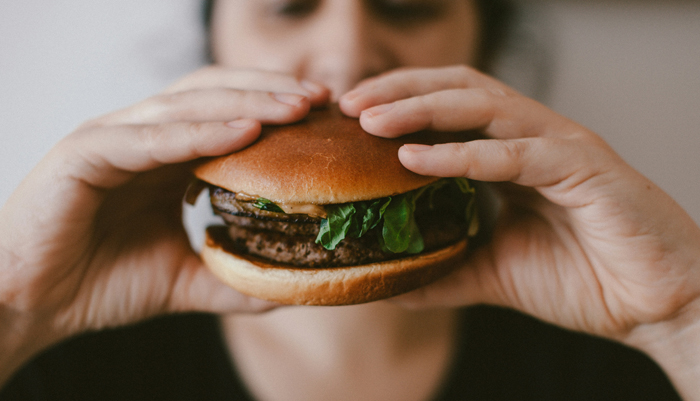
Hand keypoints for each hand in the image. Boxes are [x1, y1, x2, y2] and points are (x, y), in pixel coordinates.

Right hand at [0, 66, 329, 380]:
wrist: (30, 304)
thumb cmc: (100, 283)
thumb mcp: (184, 280)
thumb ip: (232, 277)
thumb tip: (290, 286)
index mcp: (164, 155)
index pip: (227, 113)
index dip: (274, 109)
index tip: (324, 117)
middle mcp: (141, 136)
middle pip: (215, 94)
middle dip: (270, 92)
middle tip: (321, 100)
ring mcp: (112, 138)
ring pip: (188, 105)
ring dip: (246, 102)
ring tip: (296, 107)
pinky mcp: (84, 153)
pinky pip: (151, 138)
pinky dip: (199, 132)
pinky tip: (244, 133)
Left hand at [340, 65, 699, 394]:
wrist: (658, 306)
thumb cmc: (585, 280)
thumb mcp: (495, 272)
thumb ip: (446, 269)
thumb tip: (392, 283)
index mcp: (513, 153)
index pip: (448, 108)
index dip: (398, 105)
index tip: (349, 119)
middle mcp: (534, 137)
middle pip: (458, 89)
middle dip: (399, 90)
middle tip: (348, 104)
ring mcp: (560, 146)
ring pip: (482, 106)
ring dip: (421, 108)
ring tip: (371, 120)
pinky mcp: (584, 168)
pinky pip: (514, 152)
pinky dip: (462, 154)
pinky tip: (416, 158)